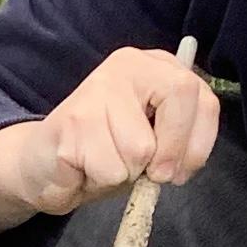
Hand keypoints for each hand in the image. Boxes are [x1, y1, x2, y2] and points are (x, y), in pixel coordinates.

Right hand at [0, 46, 218, 224]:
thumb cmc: (105, 155)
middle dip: (171, 149)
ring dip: (128, 172)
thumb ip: (178, 141)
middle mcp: (127, 66)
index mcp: (154, 67)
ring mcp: (98, 88)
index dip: (200, 142)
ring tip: (106, 162)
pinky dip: (102, 179)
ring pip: (142, 147)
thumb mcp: (153, 144)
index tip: (182, 169)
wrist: (44, 166)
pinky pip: (111, 168)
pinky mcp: (75, 119)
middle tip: (153, 174)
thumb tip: (183, 161)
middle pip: (179, 96)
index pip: (202, 96)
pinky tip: (85, 166)